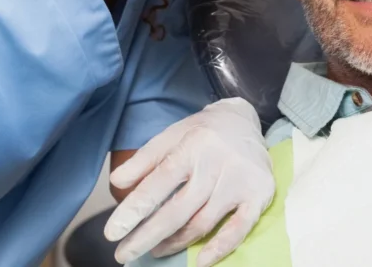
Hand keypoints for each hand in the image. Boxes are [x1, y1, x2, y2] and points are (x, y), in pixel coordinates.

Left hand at [104, 98, 273, 265]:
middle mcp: (217, 163)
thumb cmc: (202, 131)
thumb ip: (144, 159)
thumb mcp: (171, 135)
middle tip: (124, 254)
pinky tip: (200, 261)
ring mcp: (239, 181)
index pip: (158, 182)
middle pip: (178, 209)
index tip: (112, 232)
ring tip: (154, 251)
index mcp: (192, 146)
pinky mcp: (259, 194)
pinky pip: (240, 228)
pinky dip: (220, 247)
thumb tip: (116, 182)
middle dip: (147, 236)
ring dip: (176, 243)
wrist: (245, 119)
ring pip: (203, 222)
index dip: (134, 210)